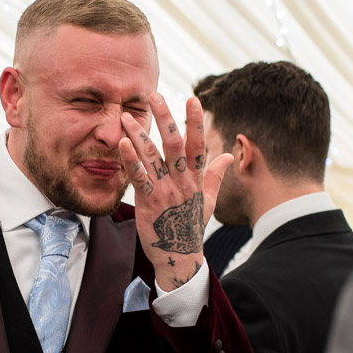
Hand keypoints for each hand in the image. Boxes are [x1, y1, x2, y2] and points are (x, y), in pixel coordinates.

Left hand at [121, 93, 231, 290]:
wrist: (179, 256)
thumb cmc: (191, 225)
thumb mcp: (208, 200)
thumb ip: (215, 175)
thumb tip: (230, 154)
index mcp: (196, 179)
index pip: (198, 145)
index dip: (196, 122)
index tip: (193, 99)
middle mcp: (182, 182)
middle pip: (174, 145)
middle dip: (165, 118)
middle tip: (154, 95)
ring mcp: (165, 192)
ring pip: (152, 158)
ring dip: (139, 135)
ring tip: (126, 116)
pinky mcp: (148, 202)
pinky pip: (138, 178)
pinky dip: (130, 160)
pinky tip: (122, 144)